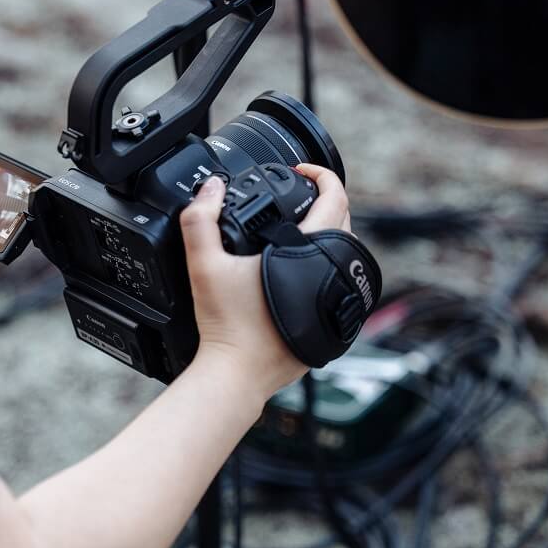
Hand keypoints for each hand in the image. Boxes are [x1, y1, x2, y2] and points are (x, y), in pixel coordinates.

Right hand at [179, 163, 350, 398]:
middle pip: (345, 220)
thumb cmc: (227, 324)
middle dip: (323, 201)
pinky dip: (327, 266)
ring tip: (297, 230)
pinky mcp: (334, 320)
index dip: (320, 175)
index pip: (334, 197)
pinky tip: (301, 270)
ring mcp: (337, 297)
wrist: (238, 375)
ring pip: (346, 252)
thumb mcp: (203, 264)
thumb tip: (210, 187)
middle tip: (295, 197)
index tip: (299, 173)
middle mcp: (333, 272)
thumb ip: (200, 219)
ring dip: (328, 234)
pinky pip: (340, 281)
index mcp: (311, 251)